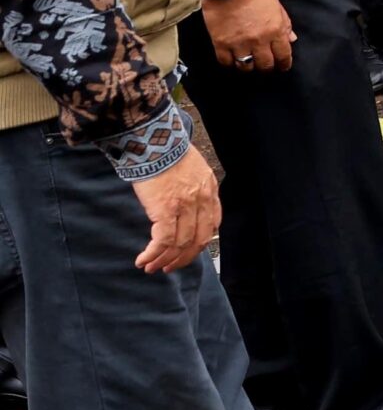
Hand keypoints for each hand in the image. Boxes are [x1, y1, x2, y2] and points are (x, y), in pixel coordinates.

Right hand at [130, 145, 220, 272]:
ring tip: (152, 267)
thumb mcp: (192, 167)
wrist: (155, 141)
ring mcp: (185, 207)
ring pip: (180, 244)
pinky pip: (162, 241)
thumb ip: (193, 186)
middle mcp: (202, 200)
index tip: (187, 252)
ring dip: (164, 260)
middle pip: (198, 240)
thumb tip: (183, 201)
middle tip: (169, 267)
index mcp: (209, 189)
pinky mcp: (165, 210)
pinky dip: (153, 254)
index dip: (200, 243)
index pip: (212, 225)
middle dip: (183, 258)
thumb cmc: (167, 150)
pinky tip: (143, 260)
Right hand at [204, 0, 295, 73]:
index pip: (283, 55)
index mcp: (275, 30)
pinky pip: (225, 62)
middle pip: (265, 65)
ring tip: (248, 63)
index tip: (283, 67)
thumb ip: (285, 24)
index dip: (284, 64)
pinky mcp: (221, 43)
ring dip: (248, 67)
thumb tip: (291, 39)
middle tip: (265, 67)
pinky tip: (232, 60)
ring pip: (246, 67)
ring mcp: (239, 43)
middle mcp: (259, 40)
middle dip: (267, 68)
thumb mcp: (276, 6)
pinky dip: (229, 64)